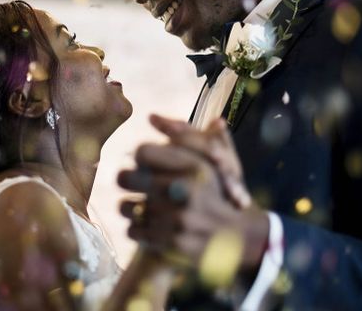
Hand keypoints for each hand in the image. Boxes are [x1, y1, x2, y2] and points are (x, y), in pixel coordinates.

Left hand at [118, 117, 268, 284]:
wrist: (237, 237)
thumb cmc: (217, 190)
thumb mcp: (211, 158)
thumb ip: (184, 134)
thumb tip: (152, 117)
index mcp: (193, 166)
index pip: (142, 151)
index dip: (140, 157)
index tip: (144, 163)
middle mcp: (184, 192)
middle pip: (125, 177)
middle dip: (126, 179)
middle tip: (131, 182)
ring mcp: (176, 220)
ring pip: (125, 206)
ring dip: (128, 206)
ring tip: (137, 206)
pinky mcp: (170, 244)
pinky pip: (132, 230)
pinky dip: (136, 229)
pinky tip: (146, 225)